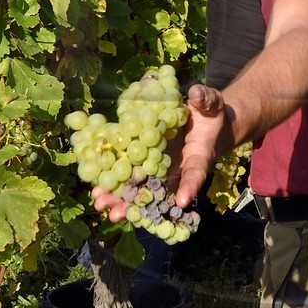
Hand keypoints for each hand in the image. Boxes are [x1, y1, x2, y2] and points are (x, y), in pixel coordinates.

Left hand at [90, 82, 230, 220]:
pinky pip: (133, 177)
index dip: (189, 186)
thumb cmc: (209, 113)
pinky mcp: (148, 165)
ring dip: (121, 199)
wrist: (201, 121)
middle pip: (161, 191)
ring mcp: (162, 170)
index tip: (182, 201)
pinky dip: (116, 185)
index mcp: (198, 156)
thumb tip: (195, 94)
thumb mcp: (211, 103)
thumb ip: (206, 99)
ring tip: (100, 206)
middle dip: (139, 203)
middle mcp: (178, 169)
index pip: (195, 173)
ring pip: (143, 188)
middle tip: (119, 214)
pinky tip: (96, 193)